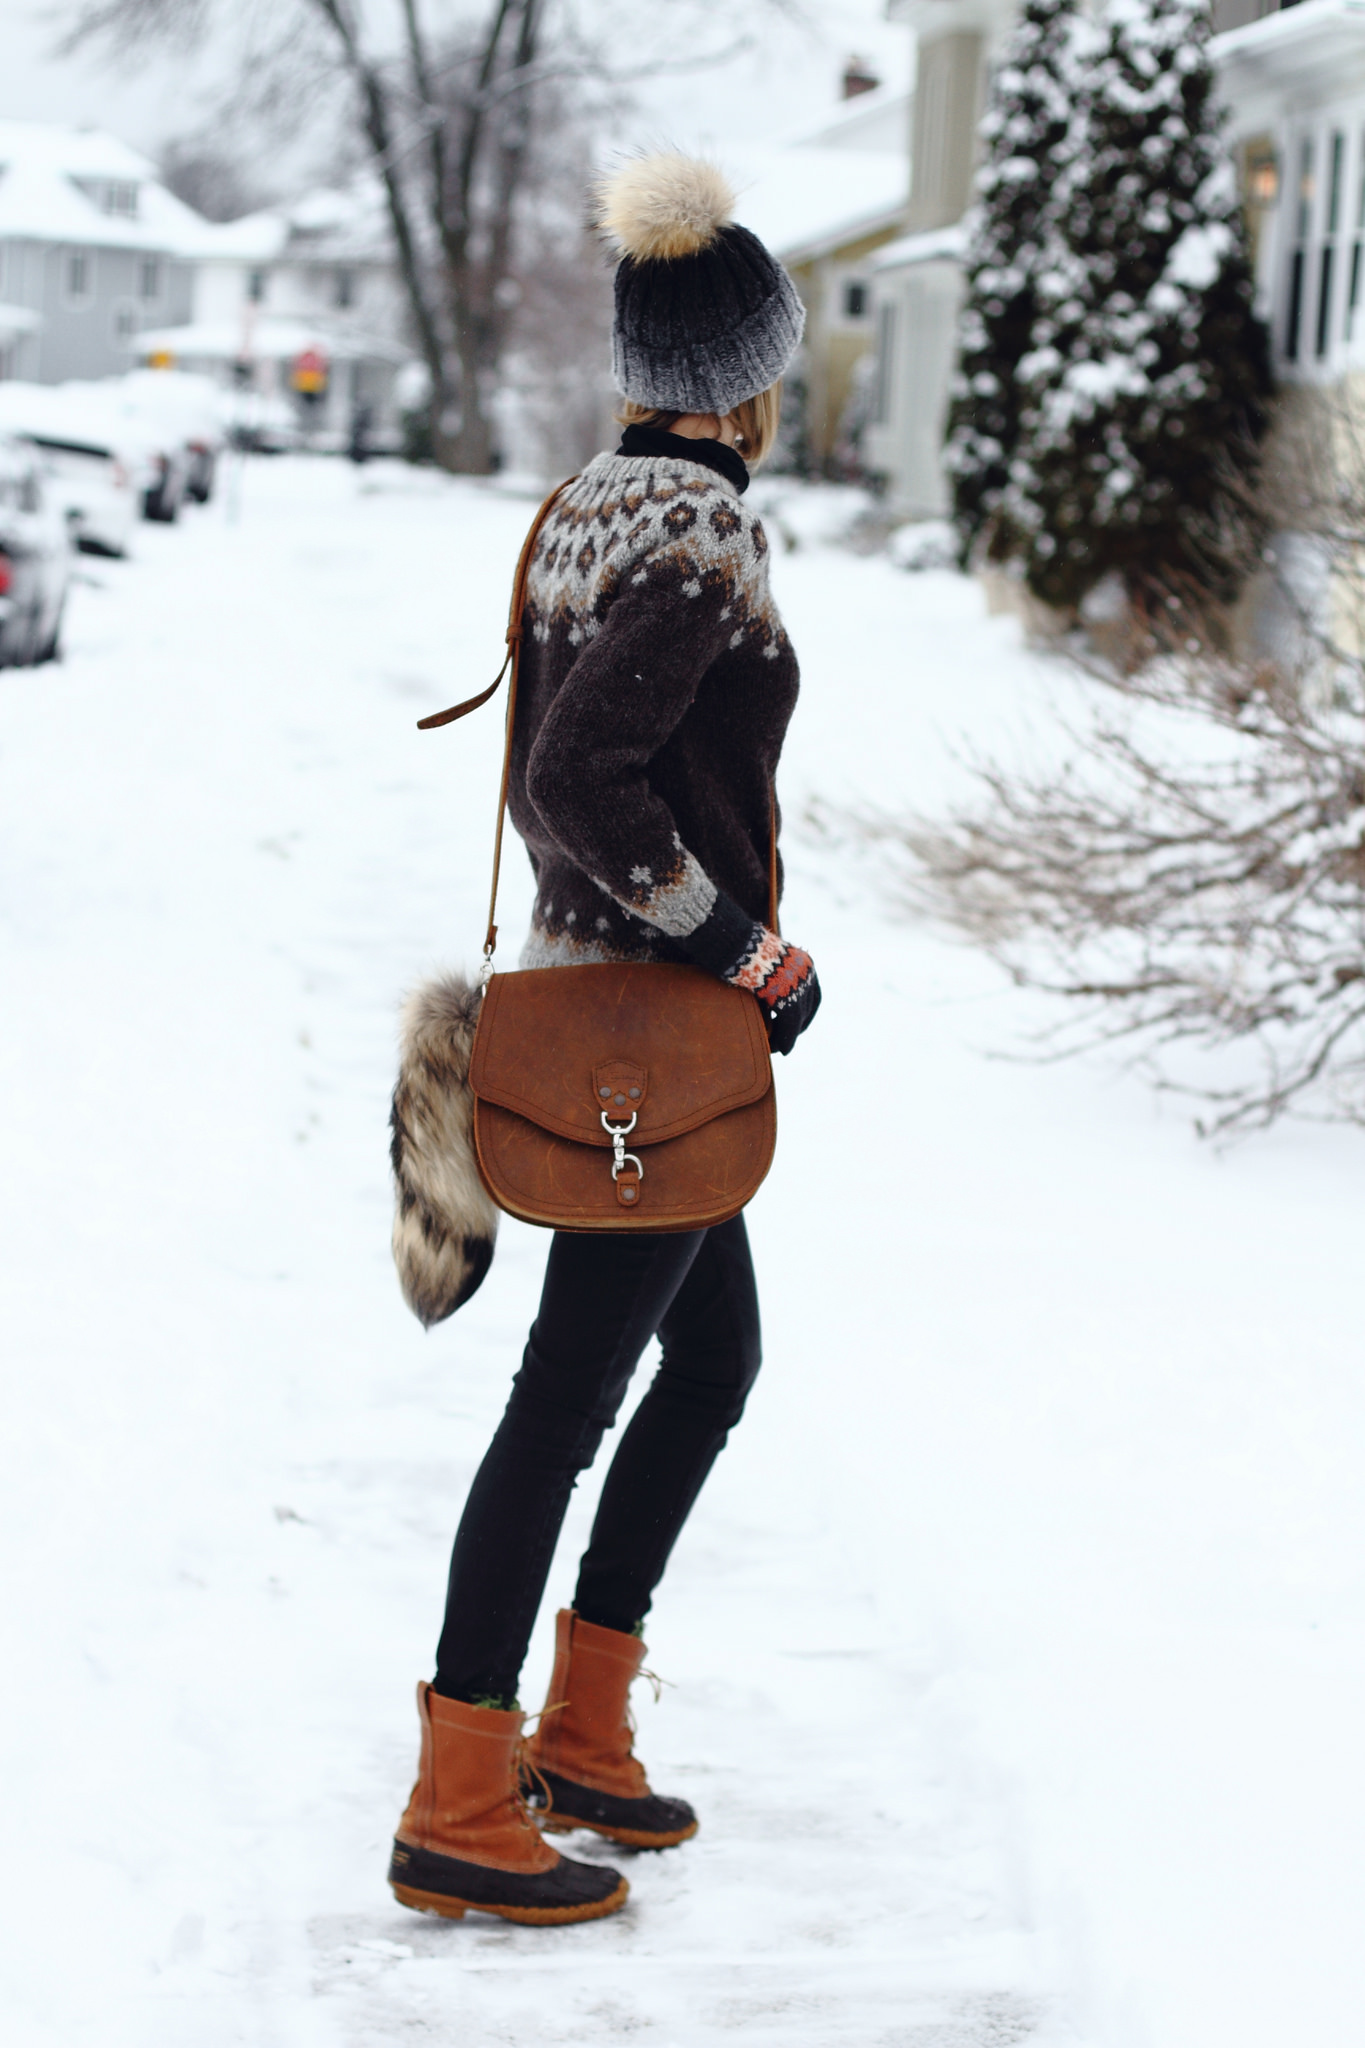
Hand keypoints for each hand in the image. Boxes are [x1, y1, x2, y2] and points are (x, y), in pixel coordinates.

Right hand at [727, 927, 820, 1056]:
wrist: (736, 943)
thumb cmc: (743, 950)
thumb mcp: (766, 962)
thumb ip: (774, 976)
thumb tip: (766, 990)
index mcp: (804, 963)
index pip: (811, 995)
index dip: (805, 1013)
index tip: (795, 1025)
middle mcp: (807, 973)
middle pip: (808, 1008)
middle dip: (798, 1026)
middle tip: (786, 1040)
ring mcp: (799, 985)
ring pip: (799, 1019)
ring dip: (789, 1036)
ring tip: (779, 1048)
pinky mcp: (788, 997)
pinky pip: (790, 1024)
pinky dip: (785, 1039)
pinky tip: (779, 1049)